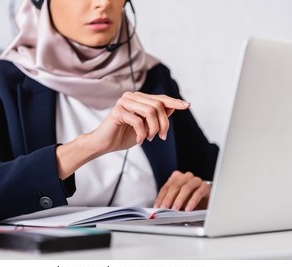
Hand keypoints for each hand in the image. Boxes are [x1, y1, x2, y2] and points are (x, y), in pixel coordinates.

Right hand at [56, 92, 189, 179]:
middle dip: (163, 123)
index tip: (187, 106)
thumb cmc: (123, 136)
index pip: (160, 98)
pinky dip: (142, 133)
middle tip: (161, 137)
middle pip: (158, 105)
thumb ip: (157, 116)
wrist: (104, 144)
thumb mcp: (145, 127)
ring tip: (149, 138)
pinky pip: (138, 121)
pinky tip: (140, 141)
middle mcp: (131, 96)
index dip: (174, 101)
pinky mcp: (117, 111)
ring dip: (153, 128)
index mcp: (138, 98)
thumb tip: (174, 107)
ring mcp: (123, 102)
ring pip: (150, 111)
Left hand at [153, 171, 210, 210]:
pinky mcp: (205, 186)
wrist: (207, 200)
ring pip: (186, 188)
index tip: (157, 207)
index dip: (161, 198)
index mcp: (176, 177)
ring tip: (175, 209)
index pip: (166, 187)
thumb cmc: (190, 200)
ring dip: (179, 199)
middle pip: (175, 186)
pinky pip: (198, 193)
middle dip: (169, 198)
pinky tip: (188, 209)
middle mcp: (185, 177)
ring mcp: (196, 180)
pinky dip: (192, 201)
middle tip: (165, 208)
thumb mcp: (178, 201)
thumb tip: (160, 210)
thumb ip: (170, 203)